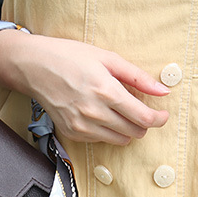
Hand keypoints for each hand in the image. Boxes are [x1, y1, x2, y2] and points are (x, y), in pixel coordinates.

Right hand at [0, 33, 169, 144]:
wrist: (33, 67)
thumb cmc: (70, 56)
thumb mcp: (107, 58)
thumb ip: (137, 77)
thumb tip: (163, 91)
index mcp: (106, 91)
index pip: (143, 118)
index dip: (159, 119)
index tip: (162, 115)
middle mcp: (94, 113)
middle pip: (134, 132)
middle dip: (143, 123)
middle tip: (140, 110)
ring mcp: (81, 126)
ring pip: (119, 140)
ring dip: (127, 129)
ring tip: (120, 111)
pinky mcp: (72, 133)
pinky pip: (101, 140)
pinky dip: (107, 130)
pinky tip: (100, 113)